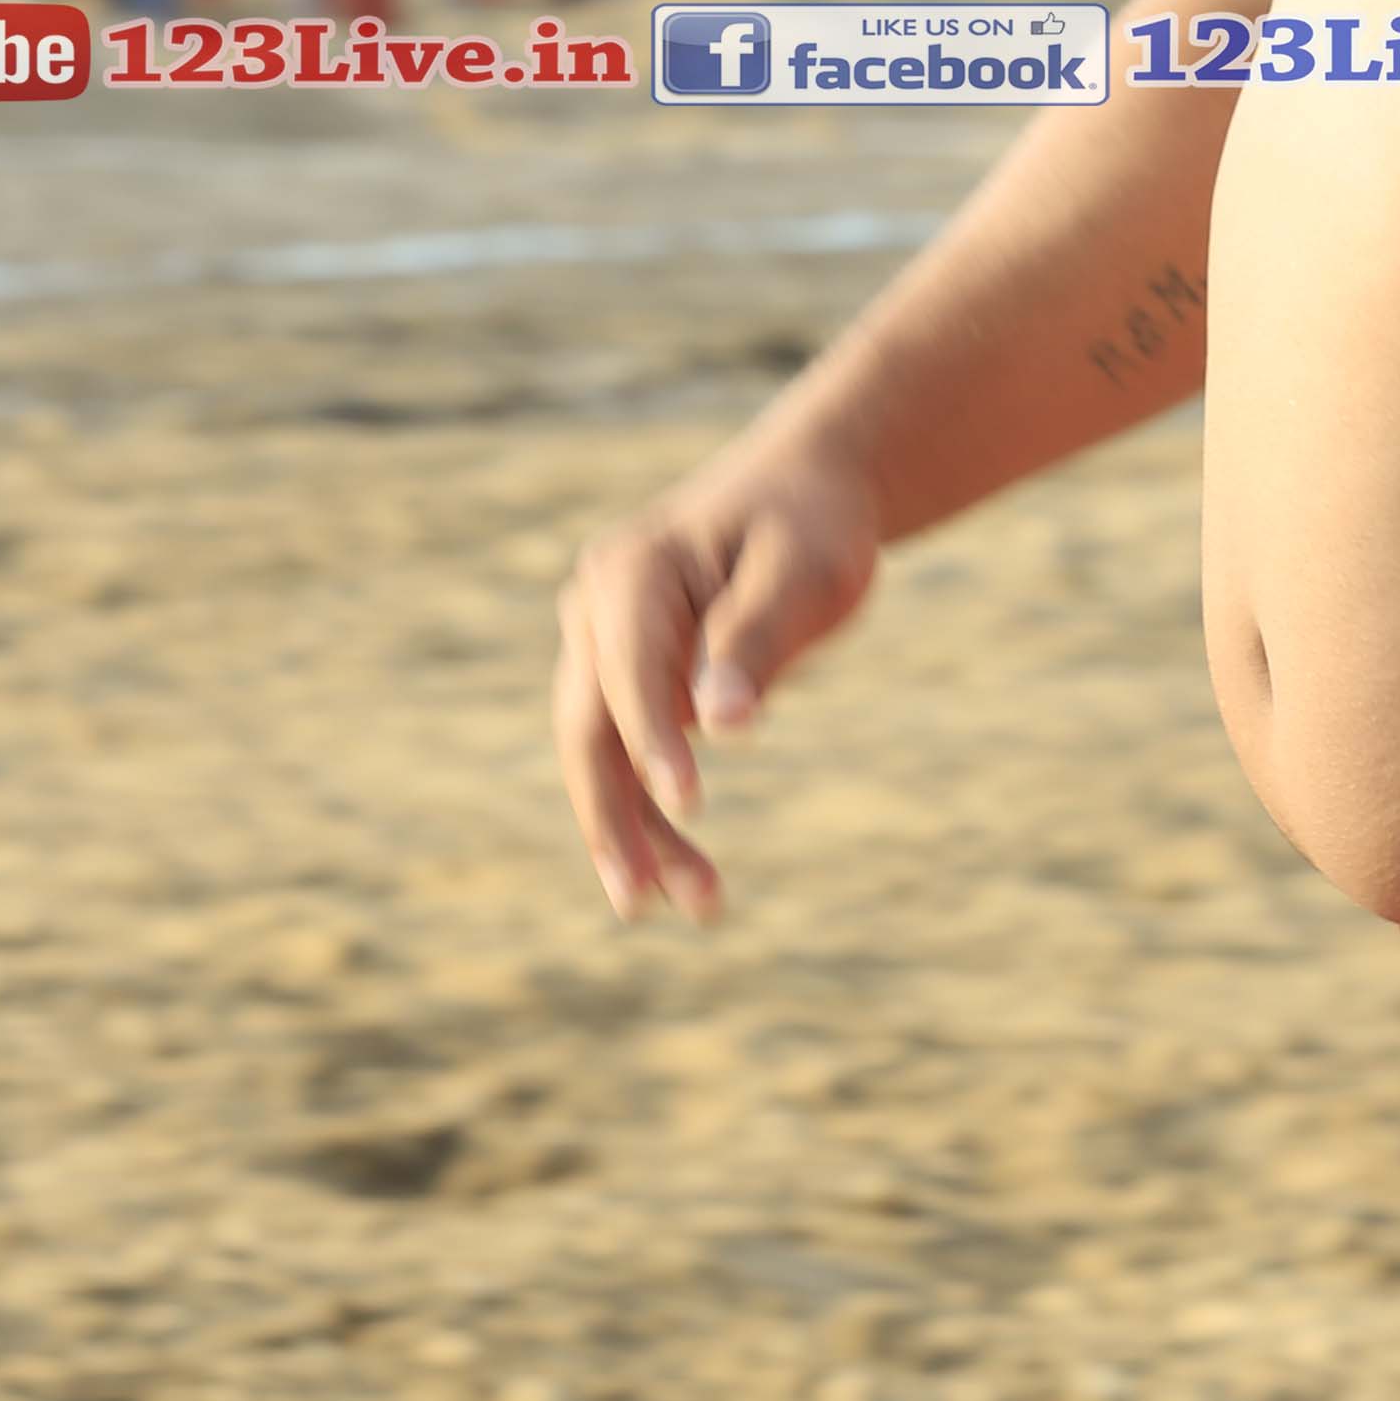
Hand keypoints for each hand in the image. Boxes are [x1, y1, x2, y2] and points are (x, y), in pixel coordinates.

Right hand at [551, 435, 883, 922]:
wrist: (802, 493)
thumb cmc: (811, 525)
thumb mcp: (806, 568)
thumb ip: (760, 638)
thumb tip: (724, 726)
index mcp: (632, 568)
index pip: (630, 666)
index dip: (653, 738)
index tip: (691, 803)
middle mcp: (595, 608)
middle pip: (588, 727)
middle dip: (616, 818)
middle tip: (647, 903)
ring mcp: (601, 648)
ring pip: (600, 756)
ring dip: (636, 834)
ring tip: (700, 907)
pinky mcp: (626, 683)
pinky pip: (626, 759)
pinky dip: (653, 814)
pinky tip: (690, 877)